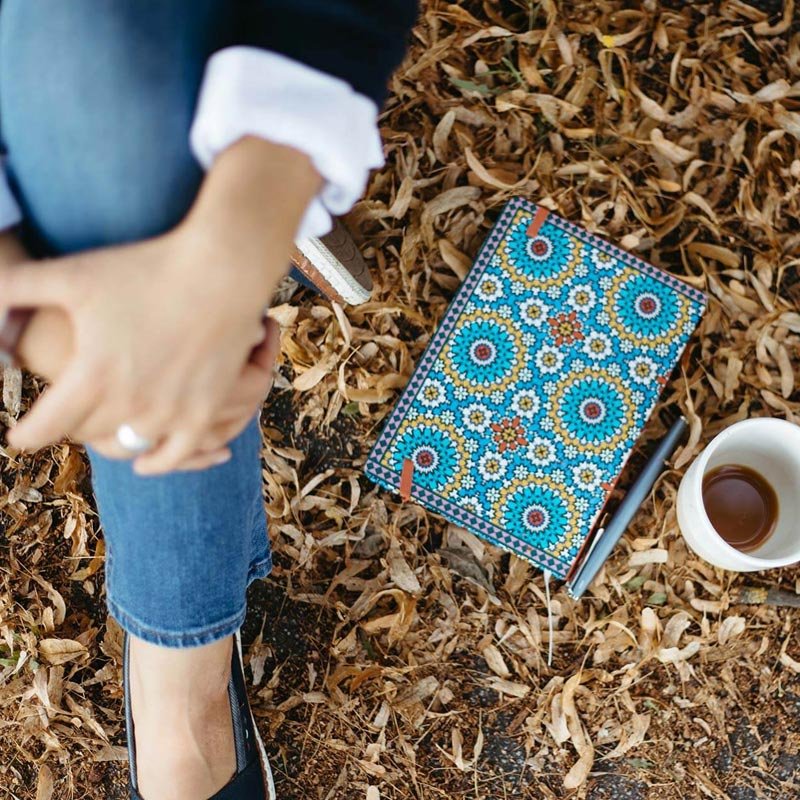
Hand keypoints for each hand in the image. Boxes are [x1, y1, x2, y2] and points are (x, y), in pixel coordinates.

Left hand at [6, 235, 281, 472]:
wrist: (220, 271)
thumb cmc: (145, 268)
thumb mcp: (72, 274)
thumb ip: (15, 287)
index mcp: (91, 375)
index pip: (44, 426)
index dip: (26, 435)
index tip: (18, 438)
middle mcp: (129, 403)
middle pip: (86, 433)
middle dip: (70, 426)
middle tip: (66, 416)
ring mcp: (170, 412)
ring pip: (128, 447)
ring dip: (109, 440)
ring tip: (102, 431)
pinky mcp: (205, 412)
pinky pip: (176, 454)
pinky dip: (158, 462)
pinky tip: (145, 463)